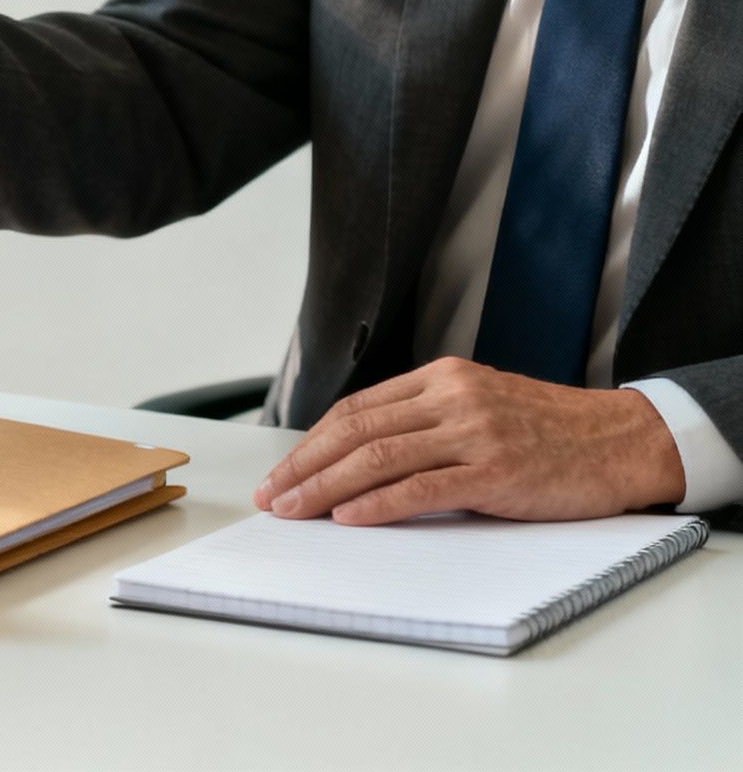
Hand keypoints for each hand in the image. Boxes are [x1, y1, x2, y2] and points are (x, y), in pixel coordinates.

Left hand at [252, 358, 686, 524]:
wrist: (624, 440)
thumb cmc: (550, 431)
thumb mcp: (481, 406)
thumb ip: (426, 423)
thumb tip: (357, 460)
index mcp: (442, 378)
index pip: (356, 409)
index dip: (311, 443)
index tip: (281, 471)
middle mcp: (452, 398)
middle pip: (355, 431)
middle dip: (304, 466)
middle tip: (270, 496)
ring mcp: (474, 432)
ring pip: (378, 458)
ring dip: (325, 488)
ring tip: (294, 511)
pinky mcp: (496, 471)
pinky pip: (422, 488)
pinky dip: (378, 504)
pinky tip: (348, 518)